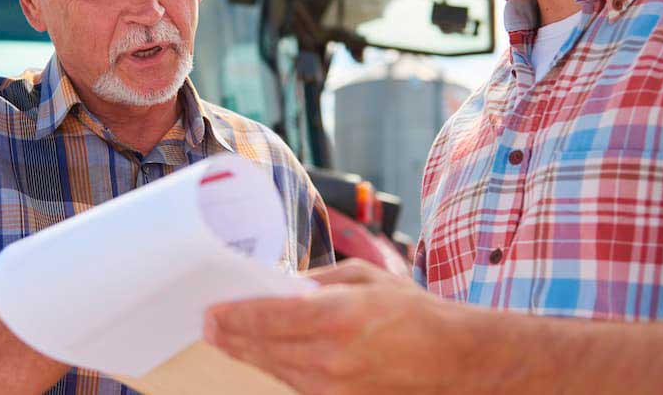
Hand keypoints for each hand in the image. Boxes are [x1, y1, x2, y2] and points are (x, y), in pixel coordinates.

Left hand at [204, 259, 480, 394]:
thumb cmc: (415, 313)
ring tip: (226, 339)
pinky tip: (263, 355)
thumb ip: (320, 282)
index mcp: (337, 316)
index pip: (266, 317)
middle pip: (263, 348)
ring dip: (248, 353)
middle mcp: (329, 356)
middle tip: (207, 325)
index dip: (233, 315)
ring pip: (275, 369)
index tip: (211, 310)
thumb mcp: (366, 277)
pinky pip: (295, 383)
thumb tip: (282, 286)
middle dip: (231, 336)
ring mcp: (333, 387)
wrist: (454, 359)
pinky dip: (276, 367)